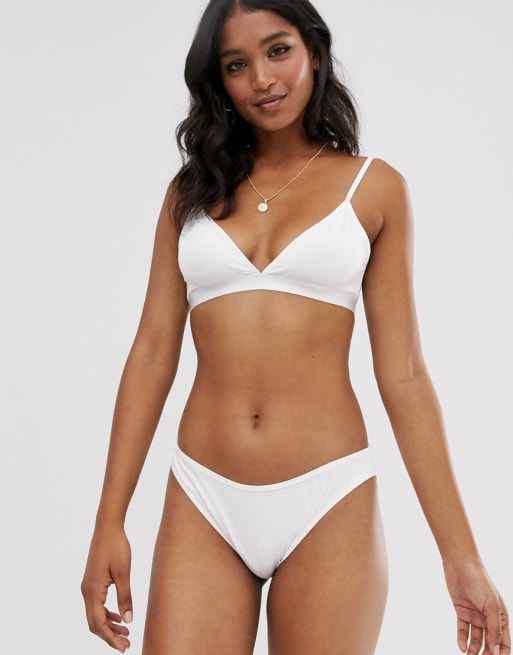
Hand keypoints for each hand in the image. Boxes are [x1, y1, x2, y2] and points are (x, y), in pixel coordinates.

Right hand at [81, 526, 132, 652]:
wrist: (107, 527)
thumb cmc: (116, 547)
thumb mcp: (124, 572)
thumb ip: (125, 597)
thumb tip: (129, 621)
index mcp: (92, 591)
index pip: (98, 623)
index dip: (110, 638)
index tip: (123, 647)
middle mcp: (87, 591)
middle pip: (94, 623)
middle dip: (109, 636)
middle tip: (127, 644)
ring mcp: (88, 587)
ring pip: (95, 615)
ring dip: (109, 626)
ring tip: (126, 633)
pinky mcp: (92, 582)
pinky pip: (97, 605)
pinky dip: (107, 614)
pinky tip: (120, 617)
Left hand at [444, 560, 509, 654]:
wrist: (460, 565)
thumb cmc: (480, 581)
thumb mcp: (491, 606)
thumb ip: (494, 629)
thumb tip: (497, 651)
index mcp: (501, 617)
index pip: (504, 641)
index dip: (501, 653)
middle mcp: (489, 618)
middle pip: (490, 643)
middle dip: (486, 654)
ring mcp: (475, 615)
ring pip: (476, 639)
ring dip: (473, 650)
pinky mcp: (462, 612)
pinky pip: (463, 630)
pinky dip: (462, 639)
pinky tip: (462, 647)